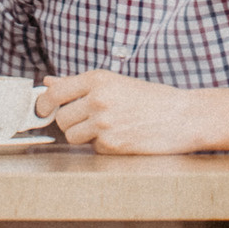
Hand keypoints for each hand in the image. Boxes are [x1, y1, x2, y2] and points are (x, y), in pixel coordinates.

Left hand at [39, 70, 210, 153]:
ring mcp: (104, 124)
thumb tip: (47, 82)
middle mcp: (98, 99)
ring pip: (72, 136)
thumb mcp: (115, 83)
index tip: (45, 110)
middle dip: (69, 122)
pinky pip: (93, 148)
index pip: (54, 93)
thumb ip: (78, 84)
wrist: (183, 117)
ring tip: (105, 128)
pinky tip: (120, 136)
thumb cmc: (151, 99)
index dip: (45, 104)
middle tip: (87, 120)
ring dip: (83, 136)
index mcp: (97, 79)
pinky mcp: (112, 145)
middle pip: (61, 118)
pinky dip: (102, 146)